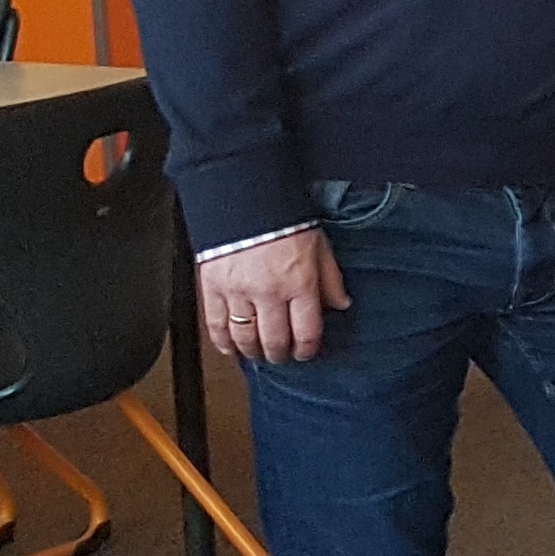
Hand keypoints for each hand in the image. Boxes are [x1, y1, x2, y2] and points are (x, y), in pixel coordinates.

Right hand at [199, 230, 349, 365]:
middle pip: (275, 341)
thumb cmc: (284, 220)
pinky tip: (230, 347)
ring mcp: (238, 293)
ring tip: (259, 352)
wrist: (245, 200)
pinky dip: (223, 342)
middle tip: (282, 355)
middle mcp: (269, 293)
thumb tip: (341, 304)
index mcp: (299, 283)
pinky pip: (216, 326)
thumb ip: (331, 280)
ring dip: (253, 351)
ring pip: (245, 338)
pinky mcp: (212, 289)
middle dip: (280, 354)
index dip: (307, 349)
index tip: (306, 352)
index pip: (306, 332)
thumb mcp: (320, 247)